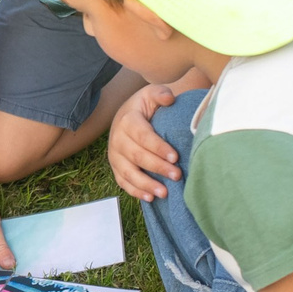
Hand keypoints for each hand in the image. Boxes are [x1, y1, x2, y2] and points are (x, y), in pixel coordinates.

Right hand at [108, 83, 184, 200]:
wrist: (126, 115)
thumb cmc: (144, 107)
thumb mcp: (150, 94)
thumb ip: (160, 93)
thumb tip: (169, 98)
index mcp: (127, 120)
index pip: (143, 136)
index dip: (158, 147)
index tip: (175, 157)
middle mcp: (117, 139)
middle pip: (137, 156)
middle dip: (157, 167)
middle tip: (177, 175)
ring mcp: (115, 155)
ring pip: (128, 172)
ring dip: (146, 184)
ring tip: (164, 193)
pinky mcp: (115, 167)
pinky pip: (123, 182)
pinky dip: (135, 191)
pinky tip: (150, 198)